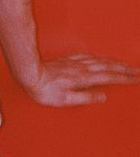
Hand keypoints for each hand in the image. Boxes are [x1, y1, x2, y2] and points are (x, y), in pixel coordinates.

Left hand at [25, 54, 139, 106]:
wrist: (28, 73)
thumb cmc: (44, 90)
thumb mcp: (66, 100)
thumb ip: (86, 97)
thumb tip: (102, 95)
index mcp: (83, 78)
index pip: (110, 77)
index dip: (125, 77)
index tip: (138, 78)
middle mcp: (81, 68)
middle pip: (108, 66)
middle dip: (125, 68)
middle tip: (138, 70)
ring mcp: (74, 63)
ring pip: (99, 60)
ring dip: (114, 62)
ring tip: (125, 64)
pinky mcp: (67, 60)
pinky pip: (87, 56)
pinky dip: (98, 57)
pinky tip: (99, 58)